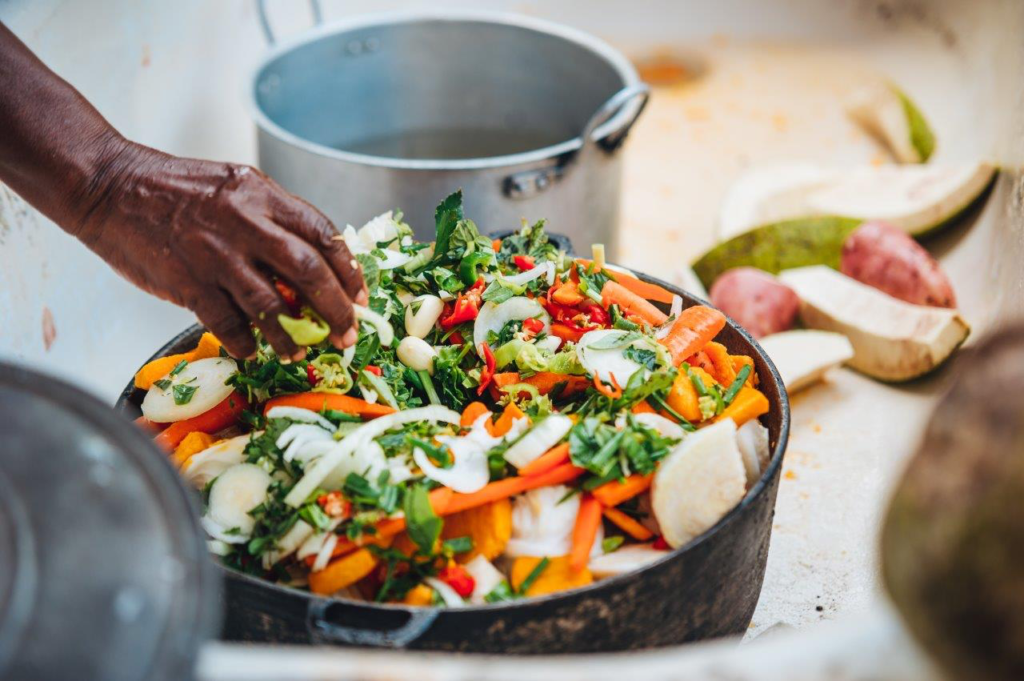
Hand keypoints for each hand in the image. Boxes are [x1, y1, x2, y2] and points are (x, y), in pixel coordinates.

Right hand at [72, 142, 366, 359]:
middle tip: (346, 334)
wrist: (111, 188)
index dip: (349, 270)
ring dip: (291, 337)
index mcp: (262, 195)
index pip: (323, 234)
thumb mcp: (236, 187)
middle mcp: (245, 223)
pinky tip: (253, 350)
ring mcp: (217, 255)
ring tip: (300, 353)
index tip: (360, 296)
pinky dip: (246, 343)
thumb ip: (273, 219)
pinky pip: (229, 324)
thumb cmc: (177, 189)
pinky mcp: (189, 284)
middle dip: (336, 309)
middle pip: (308, 272)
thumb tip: (312, 263)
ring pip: (271, 306)